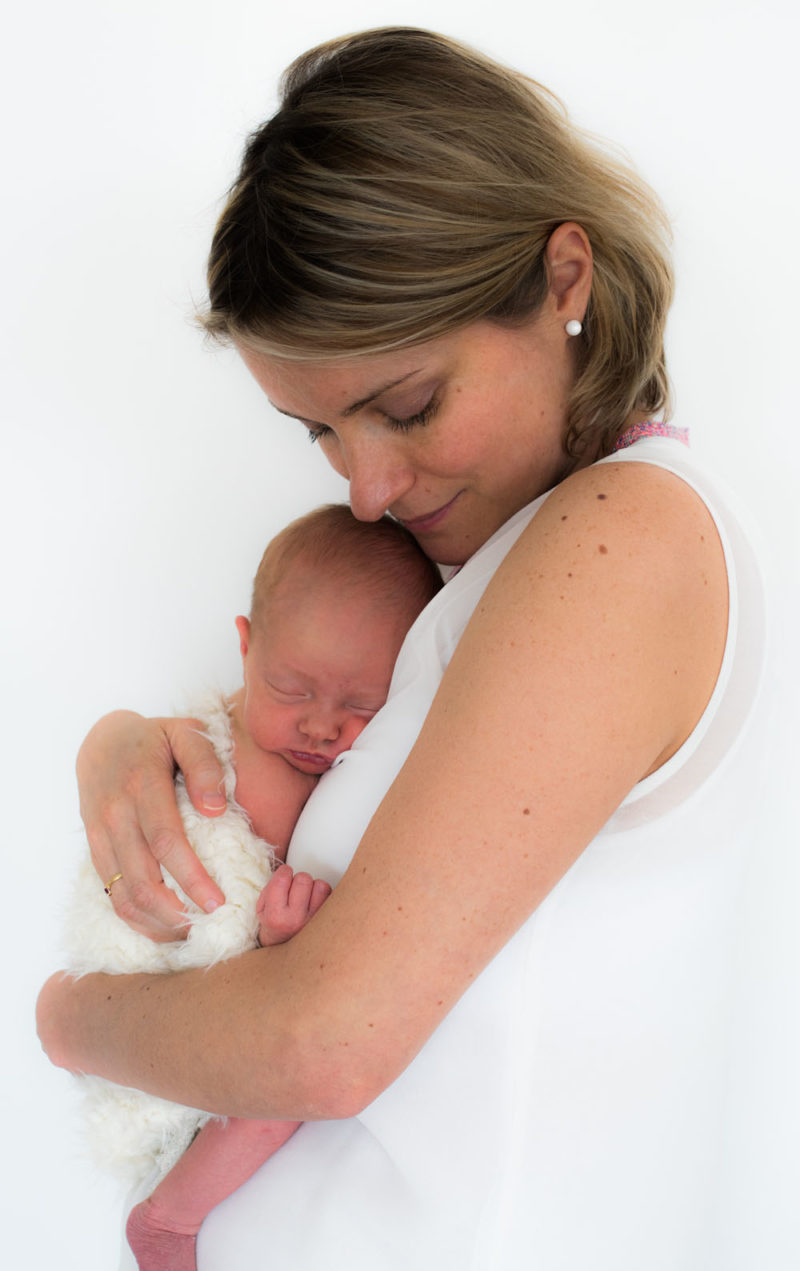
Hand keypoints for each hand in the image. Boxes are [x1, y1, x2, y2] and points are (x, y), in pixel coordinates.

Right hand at [77, 711, 226, 940]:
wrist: (102, 741)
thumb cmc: (155, 738)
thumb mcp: (186, 732)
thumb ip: (205, 764)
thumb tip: (215, 809)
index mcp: (142, 784)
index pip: (165, 841)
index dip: (191, 877)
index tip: (218, 902)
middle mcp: (115, 814)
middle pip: (141, 879)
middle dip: (176, 913)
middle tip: (210, 926)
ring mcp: (100, 835)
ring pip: (122, 895)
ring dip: (156, 923)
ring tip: (191, 935)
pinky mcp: (95, 849)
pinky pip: (111, 893)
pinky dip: (137, 918)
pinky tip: (165, 927)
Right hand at [256, 865, 331, 945]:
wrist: (286, 949)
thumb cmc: (274, 922)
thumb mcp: (262, 908)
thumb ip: (271, 887)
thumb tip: (286, 869)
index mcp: (276, 916)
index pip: (283, 878)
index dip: (283, 872)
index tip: (283, 877)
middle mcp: (296, 920)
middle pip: (303, 878)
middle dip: (297, 879)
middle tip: (293, 890)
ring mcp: (315, 921)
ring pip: (319, 884)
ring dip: (312, 886)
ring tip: (305, 896)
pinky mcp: (328, 920)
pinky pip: (330, 893)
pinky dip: (323, 893)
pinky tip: (315, 901)